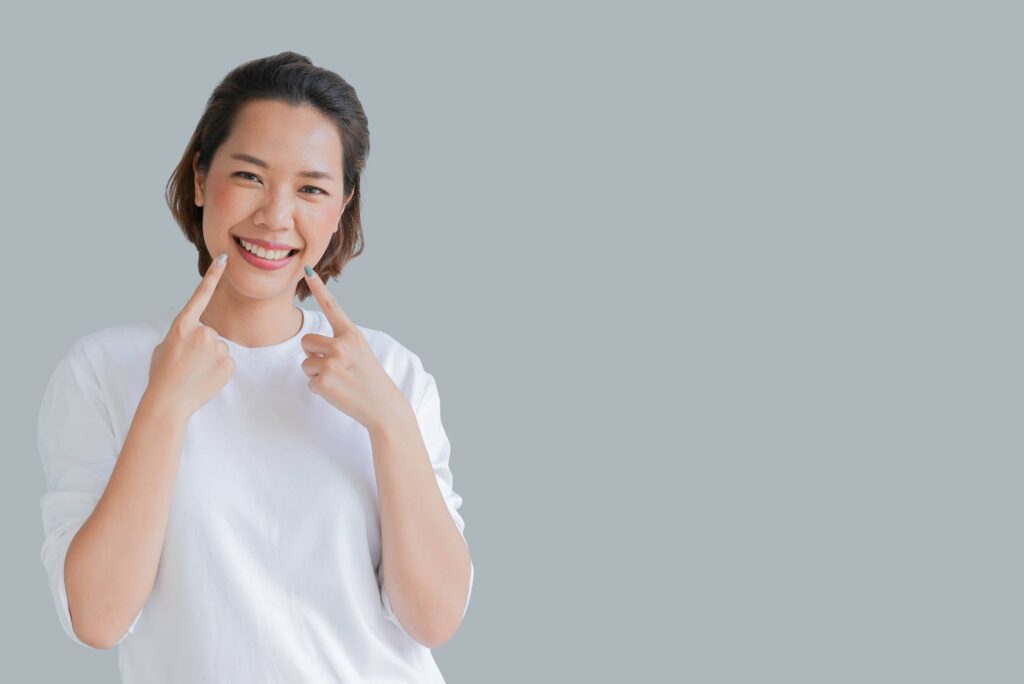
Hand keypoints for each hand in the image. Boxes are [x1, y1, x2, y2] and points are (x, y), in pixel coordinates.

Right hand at [147, 255, 233, 419]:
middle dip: (201, 346)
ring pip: (219, 348)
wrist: (168, 401)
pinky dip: (218, 370)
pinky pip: (226, 362)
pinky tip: (205, 378)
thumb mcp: (165, 345)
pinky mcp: (229, 363)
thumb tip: (194, 334)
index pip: (201, 294)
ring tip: (195, 371)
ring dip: (209, 358)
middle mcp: (202, 331)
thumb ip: (183, 333)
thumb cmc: (162, 374)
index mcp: (182, 324)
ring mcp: (217, 347)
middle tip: (187, 362)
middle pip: (210, 332)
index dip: (213, 275)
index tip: (224, 258)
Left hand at [300, 269, 409, 432]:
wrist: (384, 407)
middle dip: (314, 355)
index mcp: (352, 334)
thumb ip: (340, 342)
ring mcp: (331, 363)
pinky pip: (309, 382)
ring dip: (316, 373)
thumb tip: (311, 342)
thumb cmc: (370, 379)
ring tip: (339, 381)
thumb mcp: (361, 352)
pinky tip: (338, 392)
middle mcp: (341, 345)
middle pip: (306, 341)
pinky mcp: (323, 381)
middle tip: (336, 368)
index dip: (318, 287)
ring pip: (305, 363)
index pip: (332, 307)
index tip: (307, 269)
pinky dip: (320, 389)